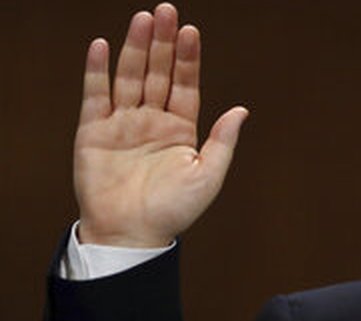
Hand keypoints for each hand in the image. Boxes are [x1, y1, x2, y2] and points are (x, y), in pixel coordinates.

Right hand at [73, 3, 247, 246]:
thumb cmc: (173, 211)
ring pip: (130, 77)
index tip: (191, 32)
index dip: (187, 59)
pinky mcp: (94, 131)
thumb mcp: (207, 176)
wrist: (132, 235)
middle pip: (158, 74)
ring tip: (143, 19)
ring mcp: (123, 124)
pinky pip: (96, 95)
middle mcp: (152, 121)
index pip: (185, 86)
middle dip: (162, 43)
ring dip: (135, 48)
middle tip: (166, 11)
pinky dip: (98, 70)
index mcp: (180, 131)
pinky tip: (103, 46)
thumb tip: (242, 110)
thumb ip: (222, 142)